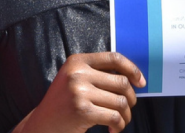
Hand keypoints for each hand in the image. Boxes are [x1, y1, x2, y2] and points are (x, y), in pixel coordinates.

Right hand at [13, 52, 146, 132]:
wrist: (43, 123)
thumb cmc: (64, 102)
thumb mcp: (74, 79)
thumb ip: (97, 73)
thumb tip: (134, 77)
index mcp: (77, 61)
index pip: (114, 58)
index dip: (132, 69)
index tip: (141, 82)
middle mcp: (77, 73)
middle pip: (122, 83)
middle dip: (130, 99)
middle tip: (125, 109)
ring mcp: (79, 92)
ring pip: (121, 102)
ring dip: (125, 116)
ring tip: (117, 122)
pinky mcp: (83, 111)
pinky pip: (115, 117)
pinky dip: (118, 126)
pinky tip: (112, 129)